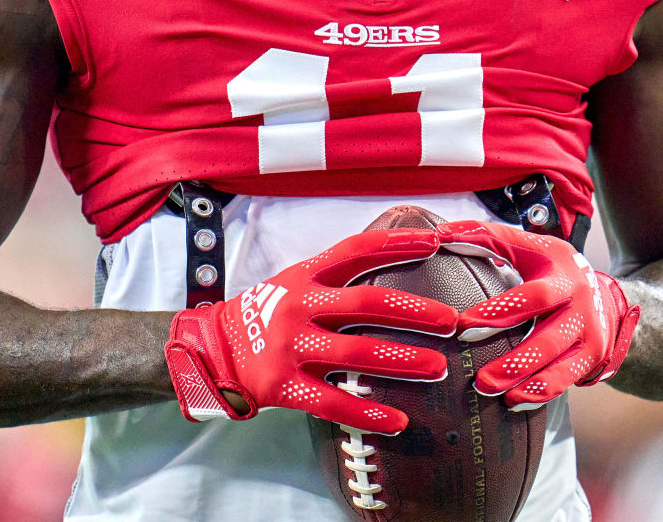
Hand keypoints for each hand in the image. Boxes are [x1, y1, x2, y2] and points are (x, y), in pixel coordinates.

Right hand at [164, 228, 456, 433]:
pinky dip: (366, 413)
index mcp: (306, 275)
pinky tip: (397, 420)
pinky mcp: (283, 386)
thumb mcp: (296, 281)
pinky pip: (331, 403)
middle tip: (451, 320)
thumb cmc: (269, 314)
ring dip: (402, 361)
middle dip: (414, 311)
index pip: (356, 251)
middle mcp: (299, 306)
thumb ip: (339, 277)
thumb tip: (400, 263)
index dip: (396, 244)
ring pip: (355, 354)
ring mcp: (290, 347)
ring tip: (438, 367)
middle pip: (365, 304)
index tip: (434, 242)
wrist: (211, 348)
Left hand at [436, 220, 639, 409]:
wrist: (606, 295)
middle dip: (513, 360)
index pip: (532, 296)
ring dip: (524, 382)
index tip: (463, 325)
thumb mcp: (527, 246)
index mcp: (560, 272)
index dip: (499, 311)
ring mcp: (588, 334)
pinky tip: (514, 402)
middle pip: (548, 338)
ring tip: (490, 392)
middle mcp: (579, 304)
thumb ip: (486, 238)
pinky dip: (540, 393)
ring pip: (558, 365)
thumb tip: (440, 234)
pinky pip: (566, 380)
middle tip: (478, 378)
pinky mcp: (591, 357)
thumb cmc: (551, 268)